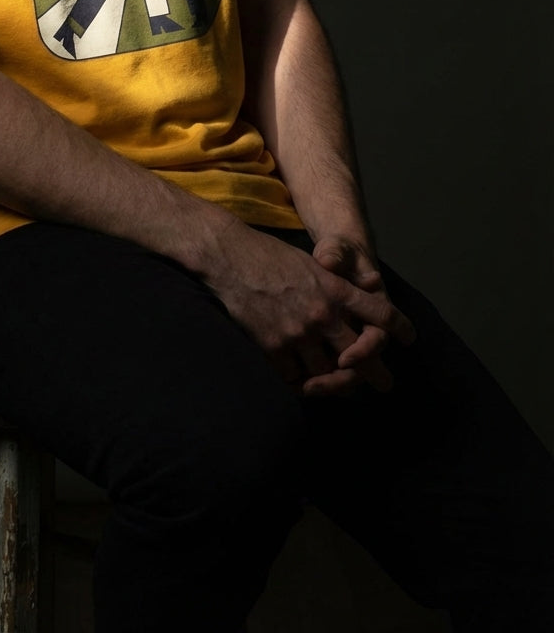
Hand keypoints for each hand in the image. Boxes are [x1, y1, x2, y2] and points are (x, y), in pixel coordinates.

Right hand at [200, 224, 415, 397]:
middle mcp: (323, 314)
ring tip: (335, 384)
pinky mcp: (274, 347)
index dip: (399, 328)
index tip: (409, 338)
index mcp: (336, 290)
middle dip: (375, 374)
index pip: (380, 314)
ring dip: (330, 379)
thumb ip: (336, 284)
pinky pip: (294, 376)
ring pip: (327, 372)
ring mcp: (298, 333)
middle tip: (384, 385)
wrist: (230, 257)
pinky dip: (298, 379)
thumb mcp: (311, 263)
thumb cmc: (269, 255)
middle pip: (361, 356)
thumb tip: (365, 291)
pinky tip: (298, 377)